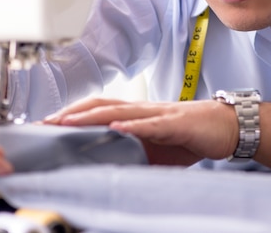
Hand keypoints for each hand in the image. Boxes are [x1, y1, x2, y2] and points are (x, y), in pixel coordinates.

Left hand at [42, 97, 238, 165]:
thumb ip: (134, 152)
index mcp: (137, 116)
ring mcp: (158, 114)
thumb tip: (109, 166)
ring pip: (119, 110)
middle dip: (71, 113)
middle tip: (45, 122)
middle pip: (101, 105)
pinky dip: (131, 125)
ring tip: (67, 121)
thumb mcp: (156, 149)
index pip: (99, 110)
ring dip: (91, 116)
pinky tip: (115, 128)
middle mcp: (143, 110)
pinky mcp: (174, 123)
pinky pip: (150, 123)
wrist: (225, 127)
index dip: (73, 114)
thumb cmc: (190, 136)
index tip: (49, 124)